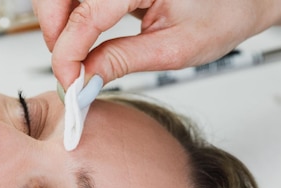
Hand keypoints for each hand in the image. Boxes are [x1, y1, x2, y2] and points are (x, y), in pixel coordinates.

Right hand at [32, 0, 280, 88]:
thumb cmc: (226, 12)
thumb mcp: (176, 49)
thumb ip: (123, 61)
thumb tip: (85, 78)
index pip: (86, 15)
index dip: (68, 53)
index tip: (68, 82)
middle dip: (54, 31)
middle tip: (68, 67)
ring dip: (60, 21)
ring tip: (78, 54)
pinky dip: (73, 13)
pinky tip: (85, 35)